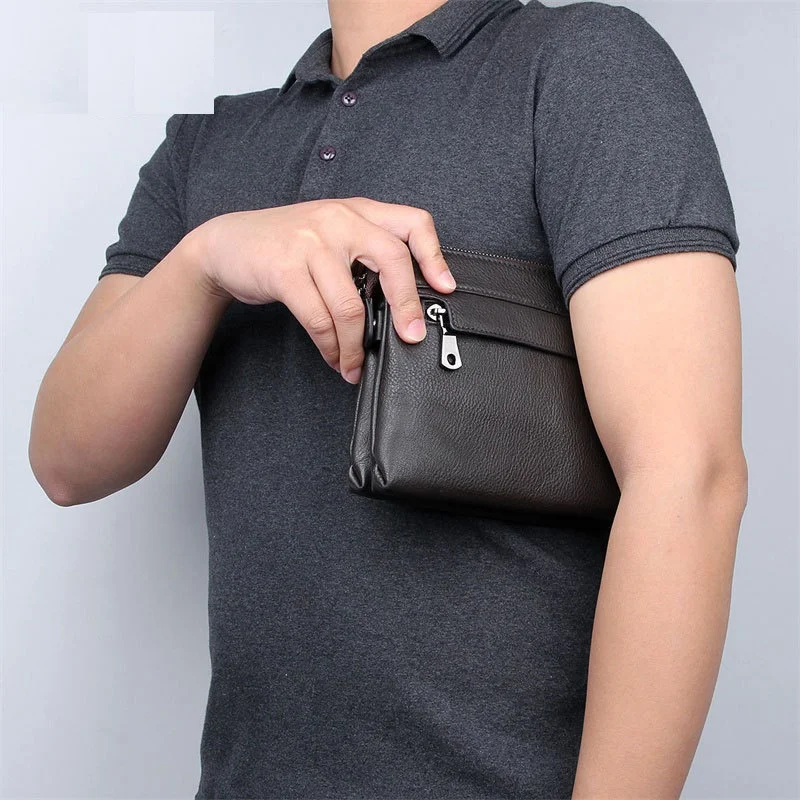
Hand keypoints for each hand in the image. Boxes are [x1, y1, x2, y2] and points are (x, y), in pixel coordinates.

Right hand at [192, 197, 455, 382]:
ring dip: (356, 345)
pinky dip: (330, 347)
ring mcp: (311, 243)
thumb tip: (401, 305)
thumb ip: (364, 254)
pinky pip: (319, 319)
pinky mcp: (285, 269)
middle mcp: (339, 220)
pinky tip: (334, 357)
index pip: (412, 222)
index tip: (445, 288)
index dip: (435, 256)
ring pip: (350, 305)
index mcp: (357, 211)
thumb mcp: (329, 234)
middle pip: (392, 260)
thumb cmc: (285, 244)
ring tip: (355, 365)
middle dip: (406, 307)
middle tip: (410, 338)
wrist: (227, 244)